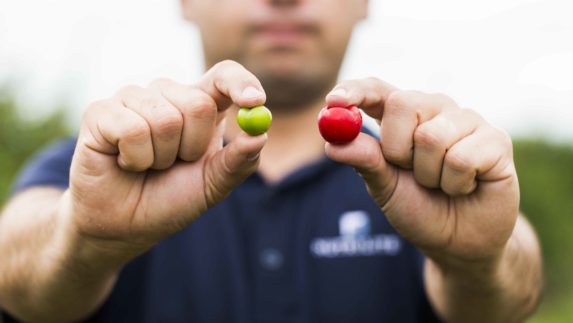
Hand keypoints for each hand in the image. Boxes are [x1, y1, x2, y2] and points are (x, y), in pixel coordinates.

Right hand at [66, 60, 266, 252]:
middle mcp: (167, 95)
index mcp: (200, 106)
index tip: (254, 101)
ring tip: (148, 165)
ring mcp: (132, 99)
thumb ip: (238, 162)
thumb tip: (260, 135)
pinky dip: (135, 159)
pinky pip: (131, 129)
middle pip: (198, 103)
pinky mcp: (100, 111)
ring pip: (165, 118)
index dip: (240, 83)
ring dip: (161, 157)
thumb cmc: (170, 200)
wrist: (123, 225)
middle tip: (176, 163)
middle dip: (193, 147)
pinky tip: (125, 163)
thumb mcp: (213, 185)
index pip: (224, 75)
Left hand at [324, 79, 518, 264]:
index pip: (378, 90)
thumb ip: (364, 161)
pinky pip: (462, 158)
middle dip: (397, 150)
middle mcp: (435, 110)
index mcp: (403, 117)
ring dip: (429, 175)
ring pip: (432, 136)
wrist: (459, 242)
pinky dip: (455, 184)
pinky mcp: (496, 139)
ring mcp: (467, 121)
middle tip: (409, 171)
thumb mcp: (384, 188)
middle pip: (403, 103)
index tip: (333, 101)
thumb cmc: (419, 209)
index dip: (356, 91)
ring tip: (441, 184)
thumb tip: (333, 143)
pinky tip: (465, 187)